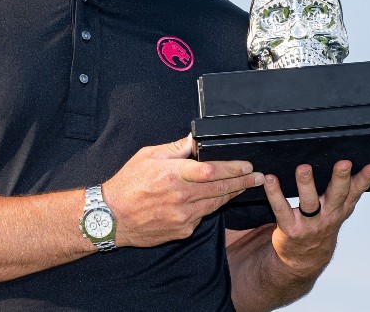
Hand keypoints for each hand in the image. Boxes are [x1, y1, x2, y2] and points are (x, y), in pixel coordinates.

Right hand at [103, 135, 263, 247]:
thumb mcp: (147, 156)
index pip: (212, 170)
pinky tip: (217, 200)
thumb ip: (175, 149)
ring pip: (215, 204)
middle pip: (220, 189)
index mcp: (172, 175)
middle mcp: (181, 196)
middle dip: (243, 182)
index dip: (233, 168)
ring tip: (244, 186)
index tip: (247, 165)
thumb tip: (194, 140)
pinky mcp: (182, 230)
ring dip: (231, 194)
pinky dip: (210, 207)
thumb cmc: (127, 184)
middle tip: (259, 177)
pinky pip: (202, 216)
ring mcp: (183, 216)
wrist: (110, 217)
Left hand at [263, 161, 369, 276]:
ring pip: (309, 202)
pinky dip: (275, 194)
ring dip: (306, 184)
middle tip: (343, 163)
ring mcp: (310, 224)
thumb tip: (360, 164)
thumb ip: (349, 191)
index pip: (356, 192)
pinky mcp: (291, 228)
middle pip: (337, 196)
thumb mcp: (339, 211)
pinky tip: (271, 180)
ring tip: (304, 168)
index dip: (365, 180)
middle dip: (340, 179)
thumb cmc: (321, 226)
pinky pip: (282, 209)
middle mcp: (328, 215)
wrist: (304, 259)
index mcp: (340, 209)